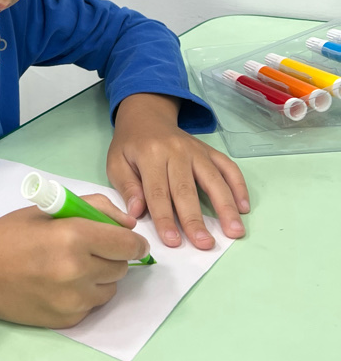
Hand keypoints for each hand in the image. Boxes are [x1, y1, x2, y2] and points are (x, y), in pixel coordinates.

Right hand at [0, 197, 149, 328]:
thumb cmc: (10, 234)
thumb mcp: (49, 209)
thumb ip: (93, 208)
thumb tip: (128, 225)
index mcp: (74, 237)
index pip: (127, 245)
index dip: (135, 243)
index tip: (132, 241)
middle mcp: (78, 271)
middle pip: (122, 267)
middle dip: (113, 256)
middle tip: (91, 249)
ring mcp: (74, 300)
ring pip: (111, 288)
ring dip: (101, 277)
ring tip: (74, 267)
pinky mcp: (68, 321)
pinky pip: (93, 306)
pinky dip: (85, 294)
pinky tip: (61, 284)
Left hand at [107, 93, 249, 249]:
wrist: (146, 116)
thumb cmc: (130, 146)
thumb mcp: (116, 162)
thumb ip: (127, 187)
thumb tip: (136, 213)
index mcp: (150, 154)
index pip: (158, 192)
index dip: (165, 219)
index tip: (173, 242)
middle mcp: (176, 151)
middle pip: (186, 190)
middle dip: (195, 220)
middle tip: (204, 244)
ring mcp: (196, 150)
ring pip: (213, 180)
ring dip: (225, 207)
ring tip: (234, 232)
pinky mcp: (209, 151)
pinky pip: (228, 167)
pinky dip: (239, 186)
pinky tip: (243, 208)